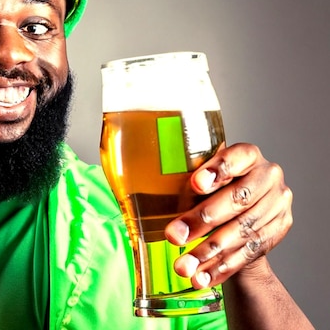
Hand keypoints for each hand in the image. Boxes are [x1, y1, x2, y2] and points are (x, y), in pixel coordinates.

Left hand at [164, 143, 292, 288]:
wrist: (240, 213)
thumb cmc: (213, 188)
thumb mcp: (202, 177)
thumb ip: (191, 181)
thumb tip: (155, 189)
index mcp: (249, 155)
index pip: (236, 158)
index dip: (217, 171)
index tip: (196, 184)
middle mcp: (268, 177)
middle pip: (237, 199)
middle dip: (203, 220)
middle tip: (175, 236)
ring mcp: (276, 205)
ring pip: (242, 231)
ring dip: (209, 252)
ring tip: (184, 266)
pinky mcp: (277, 231)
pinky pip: (247, 253)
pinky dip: (221, 268)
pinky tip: (201, 277)